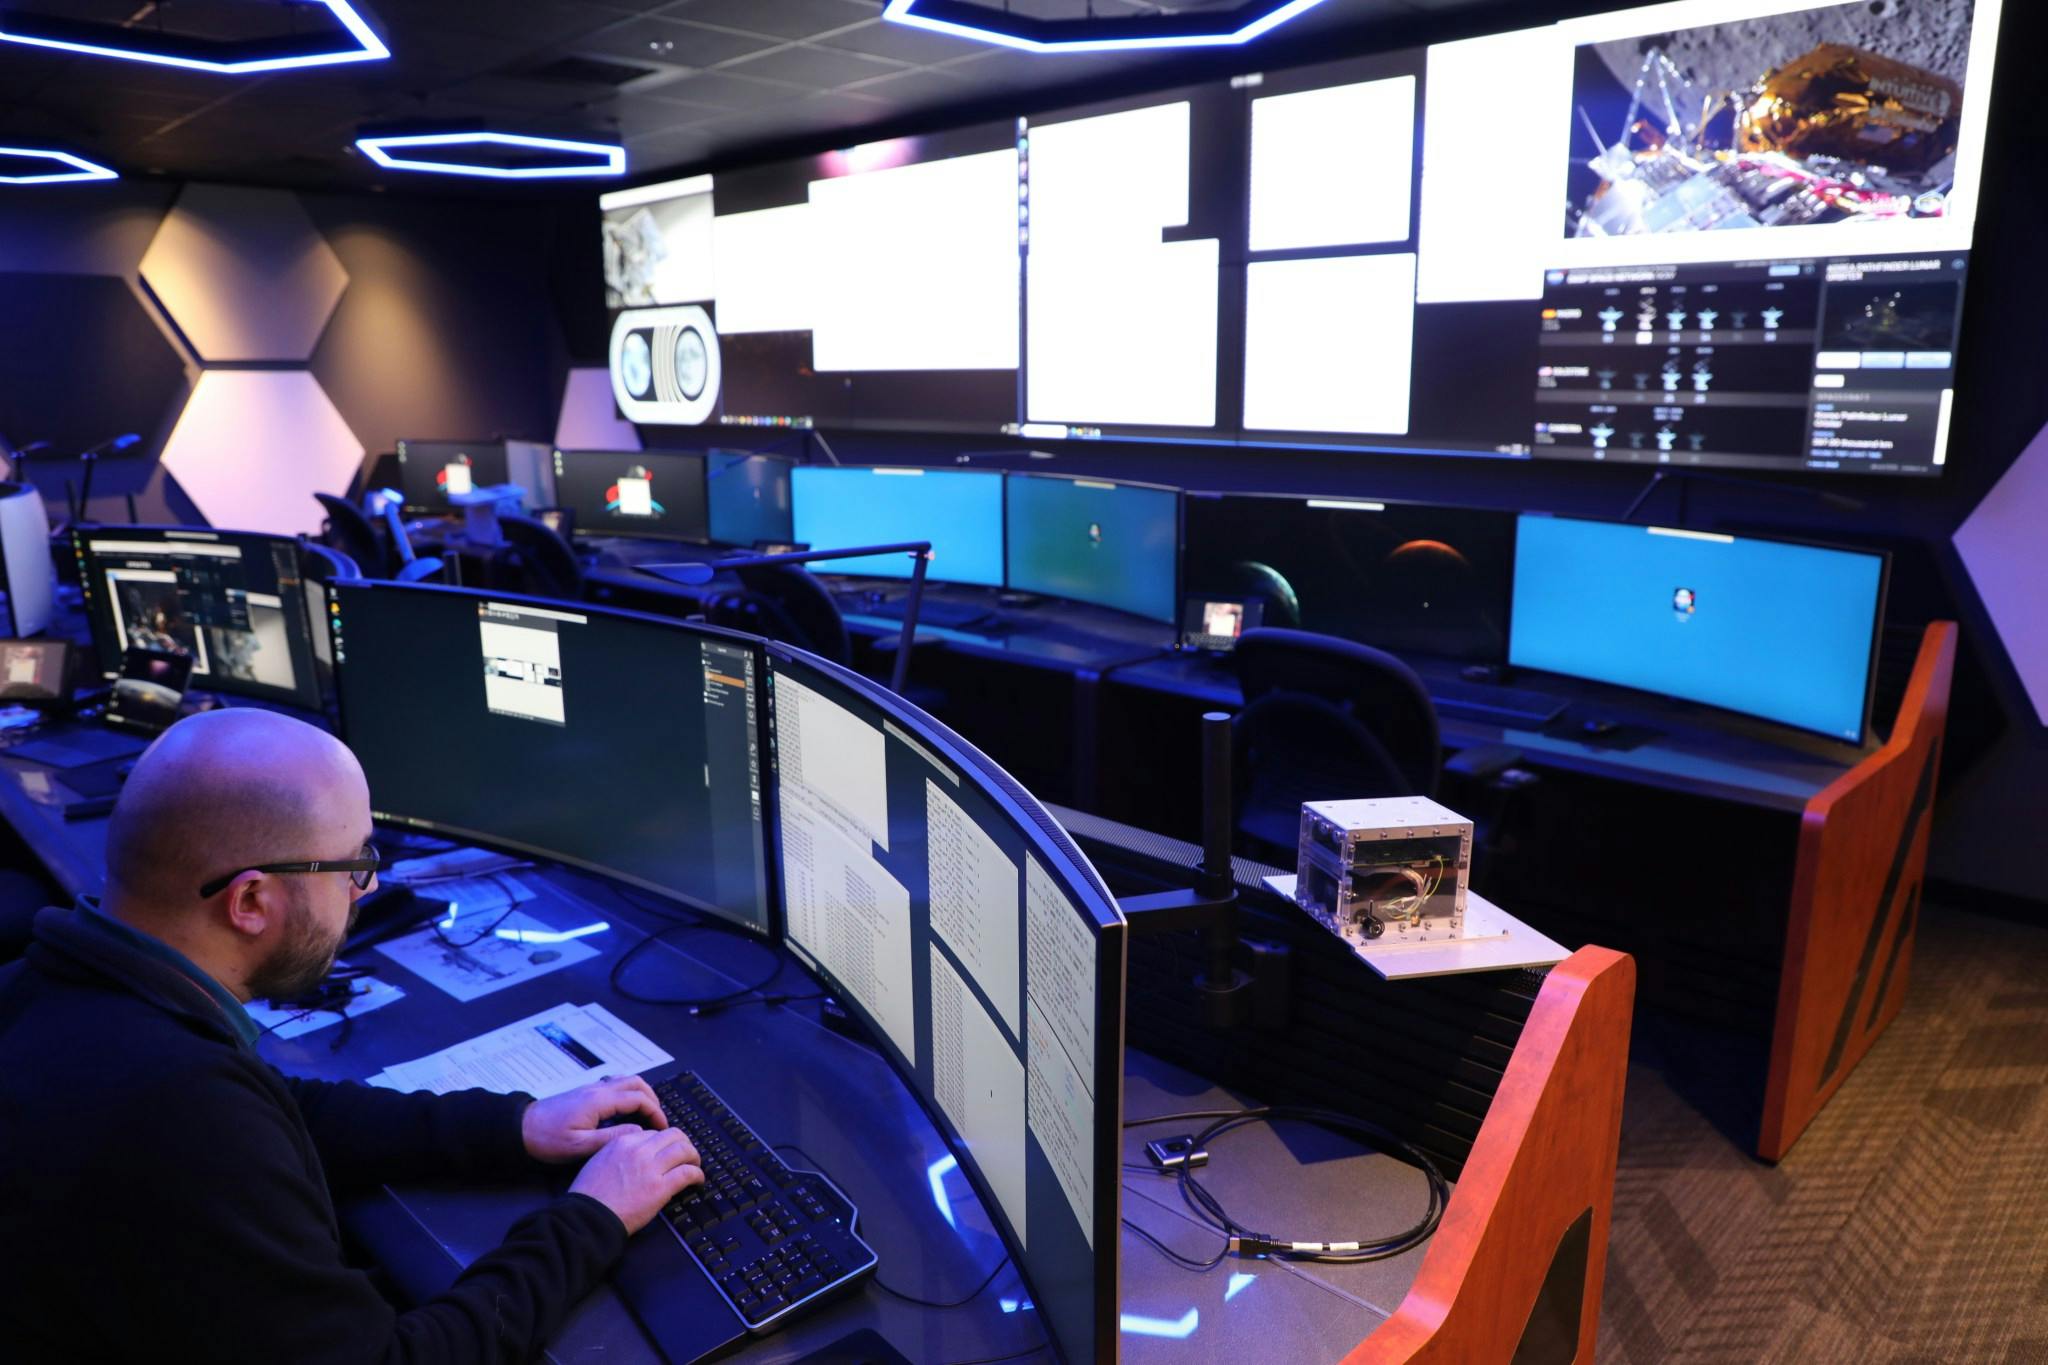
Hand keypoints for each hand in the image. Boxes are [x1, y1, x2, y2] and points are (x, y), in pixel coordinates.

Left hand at [521, 1074, 667, 1162]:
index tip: (661, 1129)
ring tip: (646, 1114)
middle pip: (636, 1083)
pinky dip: (628, 1093)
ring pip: (626, 1080)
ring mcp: (591, 1088)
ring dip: (641, 1094)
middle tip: (658, 1121)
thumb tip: (639, 1132)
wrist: (521, 1129)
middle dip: (653, 1100)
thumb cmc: (548, 1140)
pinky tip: (625, 1110)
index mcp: (599, 1100)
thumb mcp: (580, 1146)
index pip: (638, 1098)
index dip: (655, 1112)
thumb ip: (611, 1138)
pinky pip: (614, 1084)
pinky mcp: (585, 1092)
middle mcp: (598, 1089)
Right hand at [570, 1127, 703, 1234]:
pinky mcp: (660, 1188)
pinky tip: (697, 1180)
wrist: (587, 1217)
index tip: (668, 1150)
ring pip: (684, 1150)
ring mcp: (650, 1168)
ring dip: (694, 1157)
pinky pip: (687, 1173)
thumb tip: (634, 1156)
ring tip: (695, 1165)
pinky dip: (697, 1175)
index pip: (653, 1133)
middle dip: (684, 1143)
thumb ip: (617, 1153)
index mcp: (622, 1142)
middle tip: (688, 1154)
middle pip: (674, 1135)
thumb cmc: (589, 1196)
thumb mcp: (598, 1162)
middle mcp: (638, 1150)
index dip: (664, 1142)